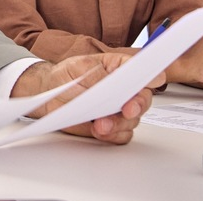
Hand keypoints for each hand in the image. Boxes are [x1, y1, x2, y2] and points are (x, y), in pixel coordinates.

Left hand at [12, 54, 157, 144]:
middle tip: (127, 109)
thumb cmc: (65, 76)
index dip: (151, 75)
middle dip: (137, 105)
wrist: (47, 96)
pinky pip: (122, 135)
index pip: (142, 70)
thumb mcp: (79, 67)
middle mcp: (123, 90)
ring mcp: (118, 109)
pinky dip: (113, 135)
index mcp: (118, 68)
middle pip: (143, 99)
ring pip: (133, 120)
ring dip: (119, 124)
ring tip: (101, 124)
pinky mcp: (112, 127)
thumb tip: (119, 75)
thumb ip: (99, 72)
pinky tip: (100, 130)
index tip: (154, 80)